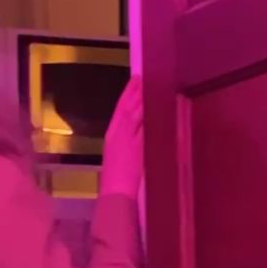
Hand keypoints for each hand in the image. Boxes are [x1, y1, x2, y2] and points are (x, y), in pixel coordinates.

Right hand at [100, 76, 142, 200]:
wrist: (115, 191)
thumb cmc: (116, 177)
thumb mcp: (118, 154)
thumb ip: (128, 140)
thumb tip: (140, 128)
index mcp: (111, 134)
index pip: (119, 109)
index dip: (127, 93)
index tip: (135, 80)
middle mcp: (117, 133)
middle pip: (127, 106)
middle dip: (135, 91)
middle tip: (143, 76)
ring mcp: (127, 138)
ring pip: (135, 112)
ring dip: (142, 97)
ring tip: (149, 84)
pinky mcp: (137, 145)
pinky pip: (144, 125)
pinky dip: (149, 114)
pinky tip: (155, 105)